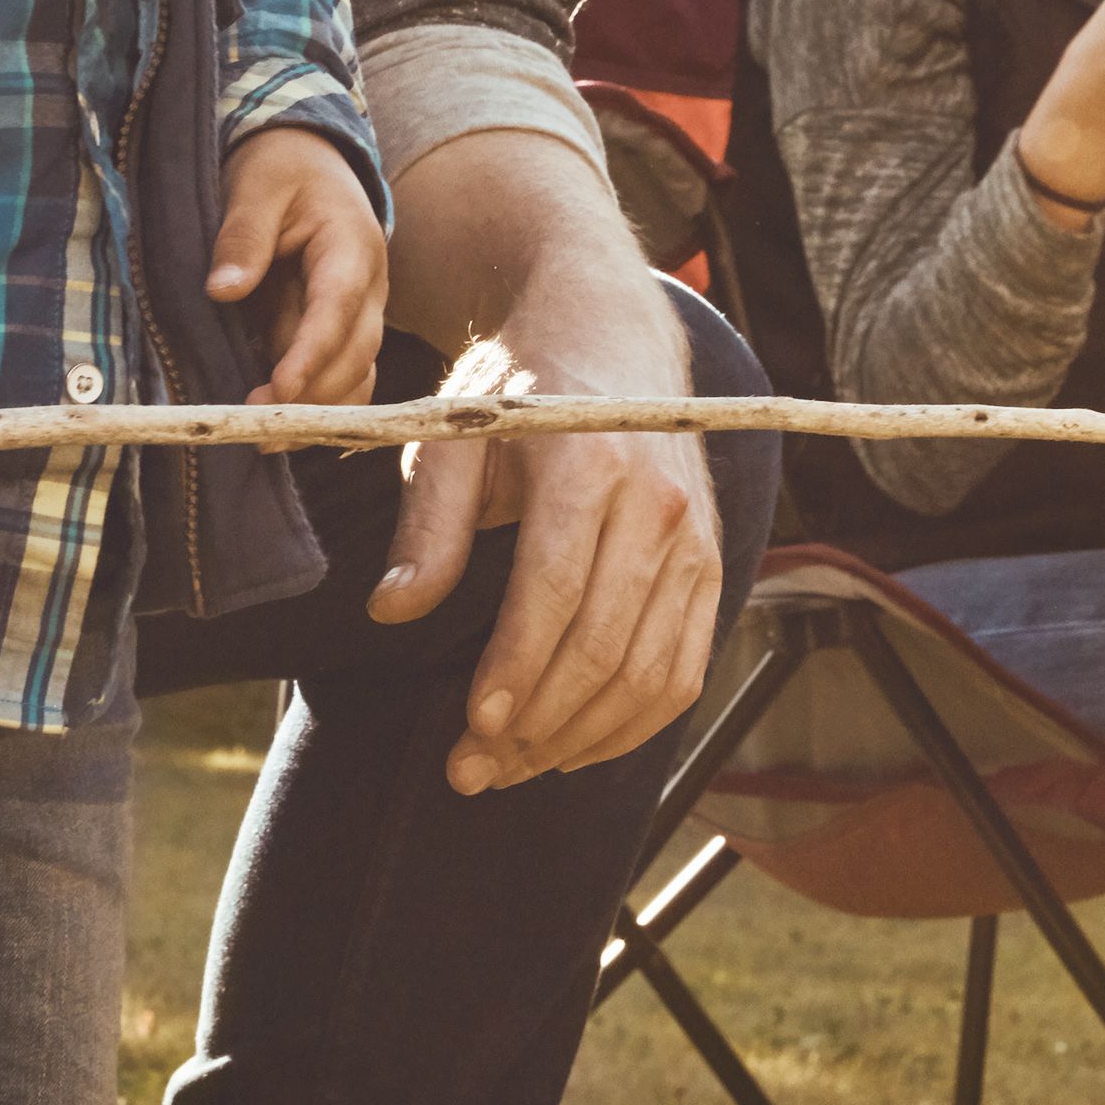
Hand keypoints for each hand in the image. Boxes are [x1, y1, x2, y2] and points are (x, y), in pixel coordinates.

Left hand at [209, 125, 387, 404]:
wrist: (309, 160)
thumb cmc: (282, 168)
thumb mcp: (257, 185)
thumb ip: (243, 234)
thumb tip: (223, 289)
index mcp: (352, 246)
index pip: (339, 309)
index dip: (313, 355)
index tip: (278, 389)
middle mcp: (368, 288)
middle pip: (357, 355)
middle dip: (313, 398)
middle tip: (256, 427)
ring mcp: (359, 314)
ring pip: (356, 377)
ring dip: (319, 413)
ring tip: (263, 438)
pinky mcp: (340, 332)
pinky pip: (341, 379)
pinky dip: (317, 407)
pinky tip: (277, 425)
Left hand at [380, 344, 727, 795]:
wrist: (604, 334)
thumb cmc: (515, 392)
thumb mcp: (451, 437)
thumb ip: (427, 527)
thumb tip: (393, 610)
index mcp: (590, 461)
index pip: (556, 591)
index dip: (516, 670)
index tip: (473, 728)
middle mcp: (659, 502)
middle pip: (604, 646)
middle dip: (537, 725)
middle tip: (471, 770)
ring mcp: (695, 538)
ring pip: (650, 674)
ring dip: (580, 738)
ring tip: (511, 767)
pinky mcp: (712, 566)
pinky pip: (684, 671)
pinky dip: (633, 725)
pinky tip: (574, 747)